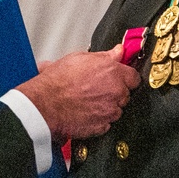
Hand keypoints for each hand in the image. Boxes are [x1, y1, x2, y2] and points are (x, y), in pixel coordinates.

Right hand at [18, 46, 139, 140]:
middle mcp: (115, 92)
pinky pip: (106, 123)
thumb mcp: (80, 58)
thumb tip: (117, 51)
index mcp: (113, 72)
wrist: (45, 105)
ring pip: (116, 109)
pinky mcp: (102, 126)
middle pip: (125, 94)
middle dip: (114, 92)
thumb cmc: (57, 82)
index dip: (125, 78)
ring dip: (107, 106)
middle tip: (96, 90)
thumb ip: (105, 56)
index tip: (119, 79)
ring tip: (88, 101)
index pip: (133, 77)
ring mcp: (110, 111)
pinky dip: (98, 120)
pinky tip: (85, 112)